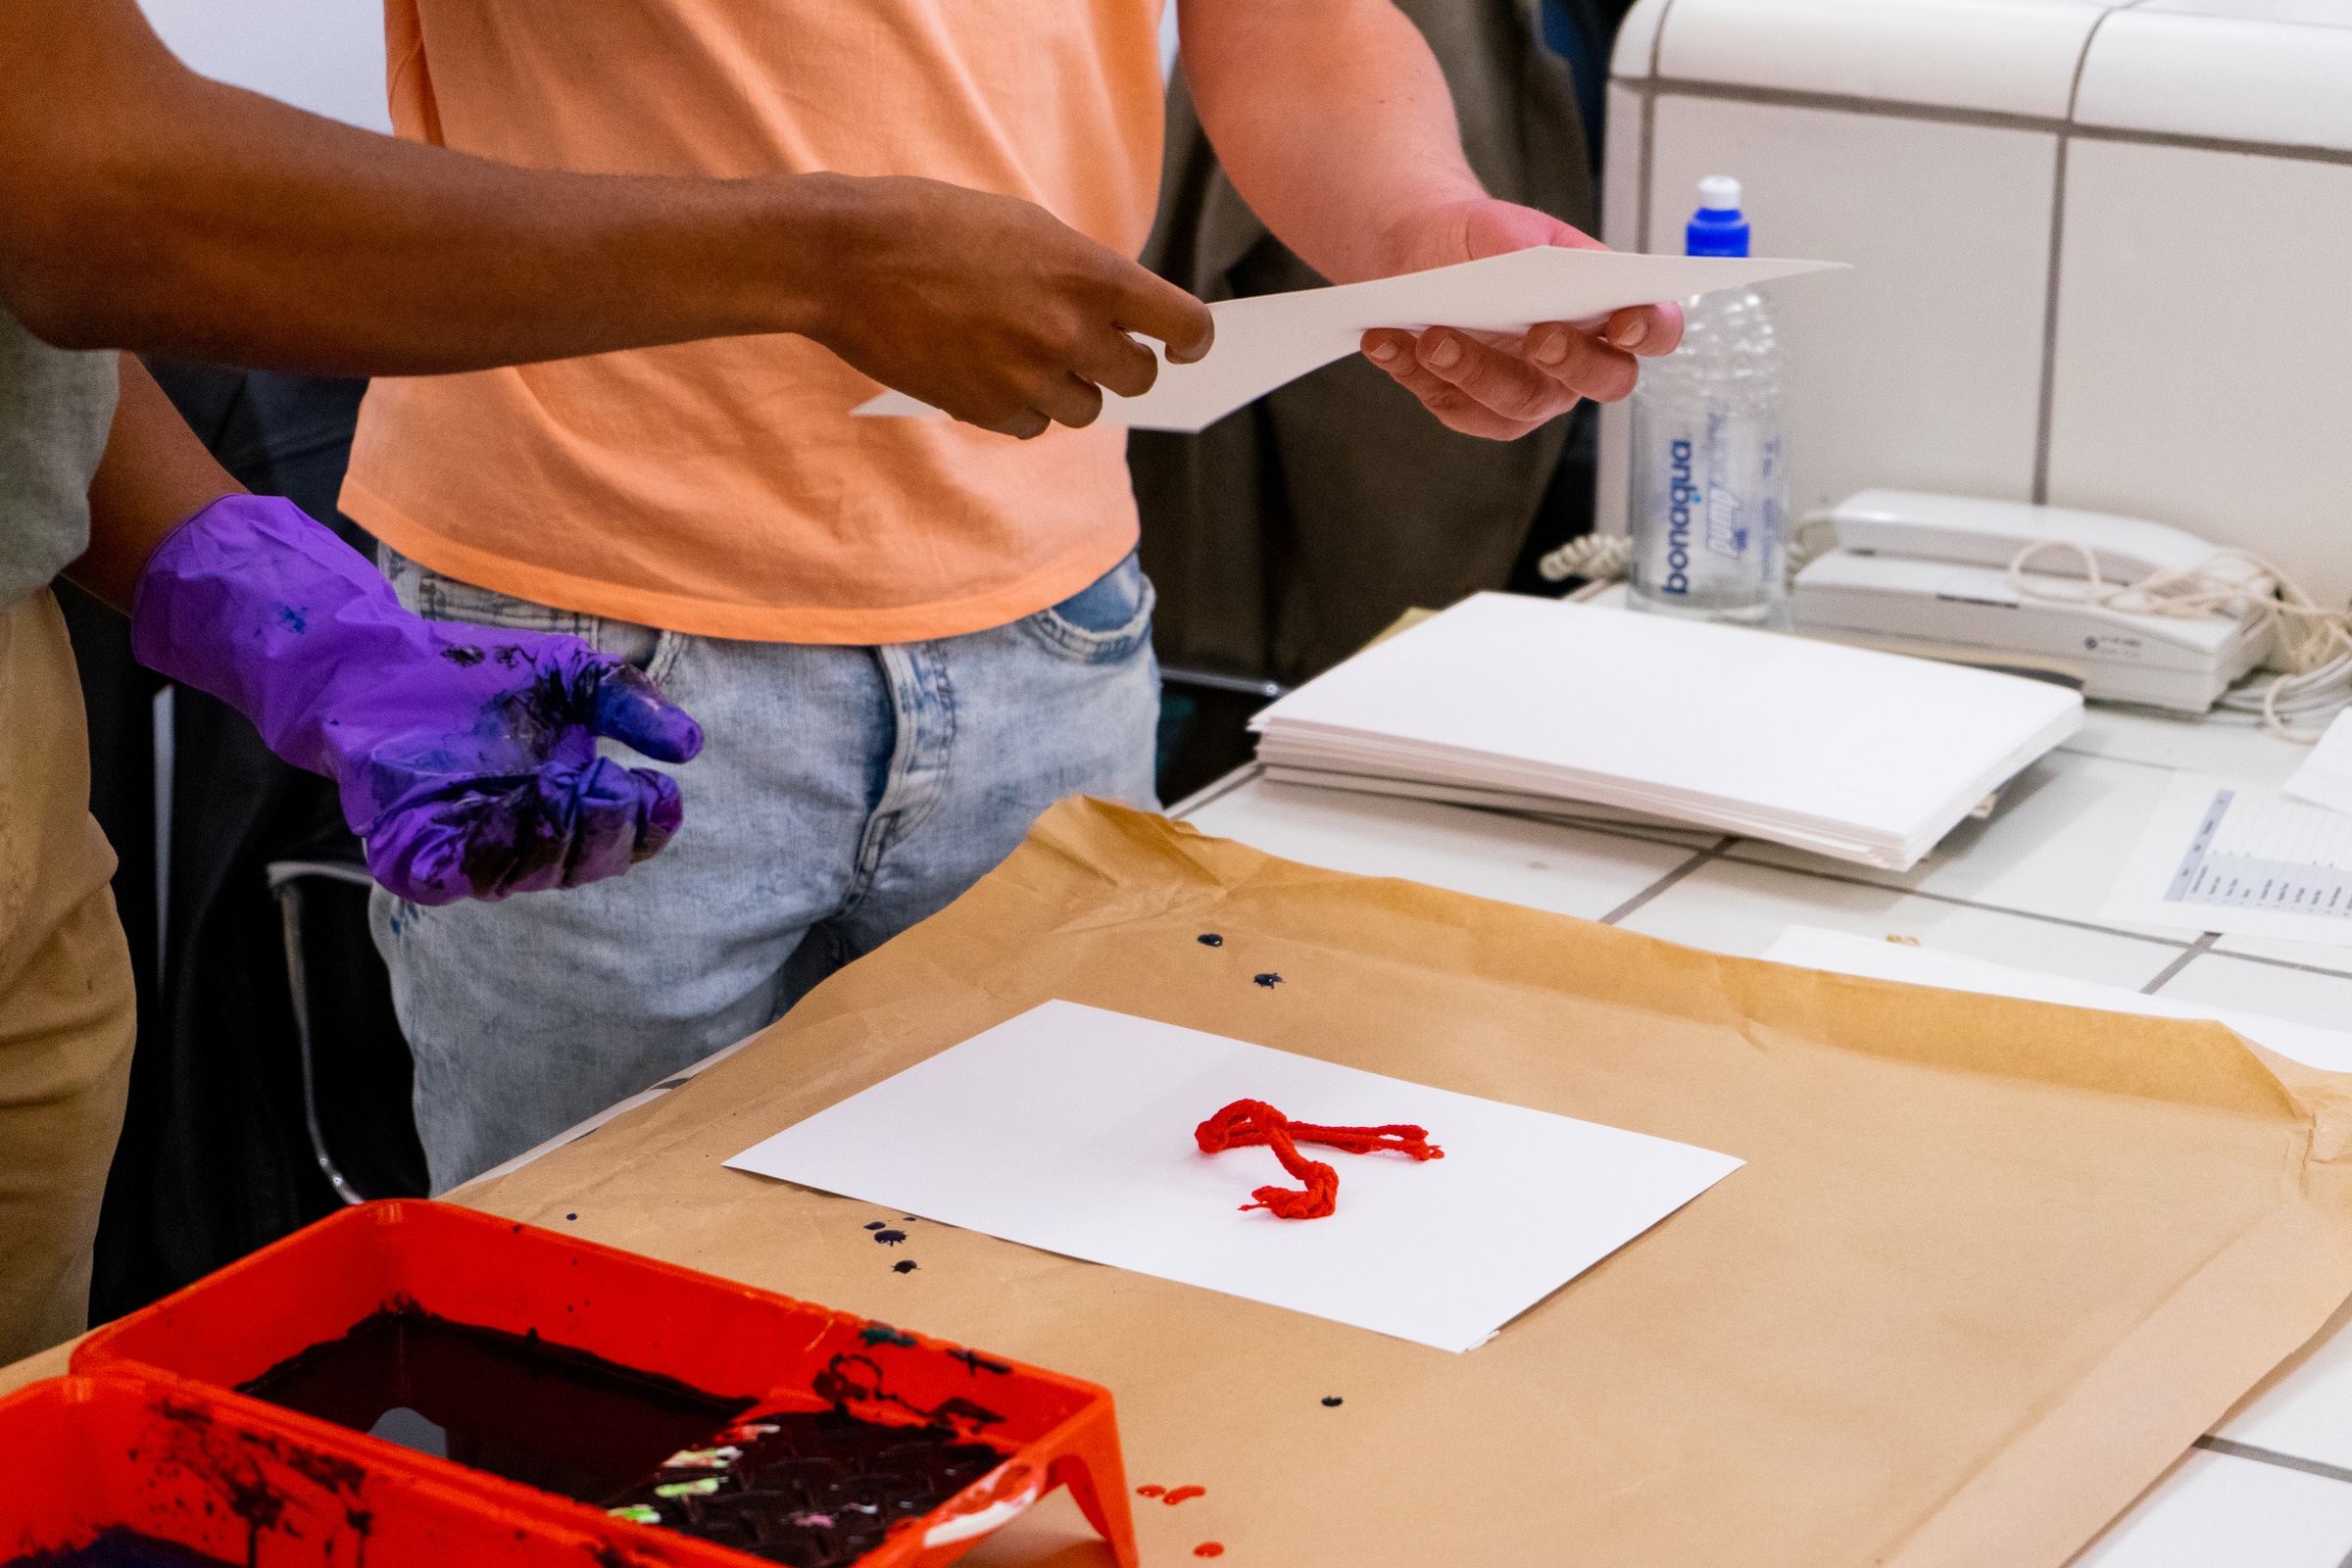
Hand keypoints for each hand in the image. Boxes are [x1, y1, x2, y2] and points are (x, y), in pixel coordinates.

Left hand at [129, 495, 703, 904]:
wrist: (377, 665)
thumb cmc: (476, 676)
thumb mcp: (572, 677)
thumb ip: (629, 704)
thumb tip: (690, 745)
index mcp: (567, 809)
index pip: (621, 841)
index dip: (644, 826)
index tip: (659, 792)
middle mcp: (522, 841)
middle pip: (579, 865)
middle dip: (602, 832)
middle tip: (608, 785)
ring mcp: (468, 852)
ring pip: (524, 874)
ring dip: (552, 837)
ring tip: (564, 788)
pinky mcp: (413, 854)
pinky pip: (459, 873)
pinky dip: (489, 850)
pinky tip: (509, 808)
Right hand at [792, 174, 1214, 439]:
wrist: (847, 259)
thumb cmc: (935, 226)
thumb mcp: (1028, 227)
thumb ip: (1084, 274)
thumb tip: (1124, 318)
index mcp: (1092, 275)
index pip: (1184, 325)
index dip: (1192, 341)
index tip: (1183, 347)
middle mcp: (1070, 333)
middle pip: (1138, 378)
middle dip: (1124, 366)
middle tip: (1097, 348)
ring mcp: (1029, 377)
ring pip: (1085, 410)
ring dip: (1068, 388)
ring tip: (1025, 352)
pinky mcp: (987, 410)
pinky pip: (1032, 425)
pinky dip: (1020, 405)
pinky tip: (987, 369)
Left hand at [1359, 198, 1684, 440]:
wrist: (1419, 254)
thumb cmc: (1480, 240)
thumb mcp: (1507, 229)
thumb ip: (1535, 253)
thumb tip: (1551, 280)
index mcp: (1606, 311)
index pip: (1655, 331)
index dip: (1652, 331)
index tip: (1626, 320)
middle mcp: (1581, 362)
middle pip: (1605, 383)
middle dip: (1573, 362)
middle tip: (1537, 337)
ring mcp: (1534, 394)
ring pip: (1521, 404)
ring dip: (1474, 370)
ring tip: (1431, 336)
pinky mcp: (1482, 414)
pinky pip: (1462, 412)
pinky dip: (1422, 379)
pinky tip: (1389, 344)